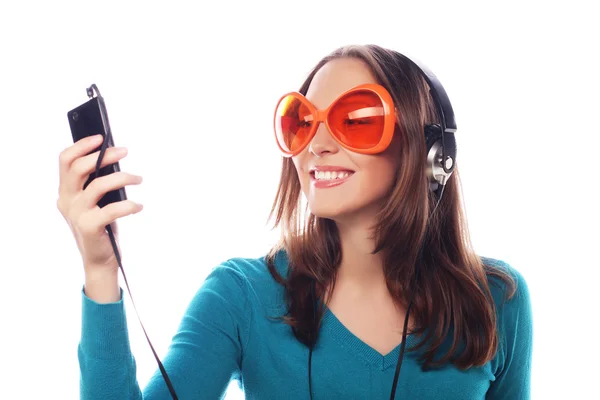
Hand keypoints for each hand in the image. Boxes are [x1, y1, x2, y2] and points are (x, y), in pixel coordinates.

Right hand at [57, 135, 142, 275]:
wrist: (99, 260)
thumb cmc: (101, 226)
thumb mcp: (95, 202)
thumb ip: (96, 183)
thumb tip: (113, 158)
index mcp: (66, 191)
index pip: (65, 161)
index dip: (81, 146)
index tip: (100, 138)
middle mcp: (67, 201)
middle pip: (79, 168)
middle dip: (104, 155)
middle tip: (124, 151)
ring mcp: (76, 214)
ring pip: (98, 185)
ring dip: (122, 177)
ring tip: (138, 178)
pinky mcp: (89, 227)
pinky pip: (112, 209)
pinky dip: (129, 205)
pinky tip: (138, 206)